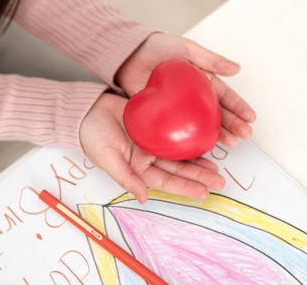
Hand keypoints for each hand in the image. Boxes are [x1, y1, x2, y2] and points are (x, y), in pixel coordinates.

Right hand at [79, 93, 225, 203]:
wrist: (87, 108)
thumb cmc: (91, 135)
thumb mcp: (107, 159)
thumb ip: (126, 178)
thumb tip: (143, 198)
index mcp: (138, 168)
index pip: (167, 181)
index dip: (185, 187)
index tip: (205, 192)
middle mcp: (149, 157)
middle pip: (179, 169)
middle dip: (199, 176)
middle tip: (220, 181)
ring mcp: (153, 140)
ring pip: (180, 152)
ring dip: (198, 160)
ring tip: (217, 167)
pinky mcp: (155, 122)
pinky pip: (176, 130)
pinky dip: (189, 136)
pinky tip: (204, 138)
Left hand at [116, 32, 255, 146]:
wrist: (128, 55)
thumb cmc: (158, 48)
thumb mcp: (186, 49)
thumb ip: (210, 59)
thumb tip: (237, 69)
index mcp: (203, 80)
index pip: (225, 96)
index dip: (239, 107)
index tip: (251, 118)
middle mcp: (195, 97)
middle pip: (218, 114)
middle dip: (234, 125)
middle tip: (245, 136)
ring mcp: (181, 109)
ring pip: (203, 125)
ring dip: (218, 135)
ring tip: (230, 144)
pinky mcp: (165, 117)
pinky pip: (180, 131)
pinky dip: (191, 141)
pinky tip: (201, 148)